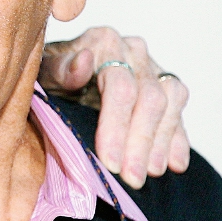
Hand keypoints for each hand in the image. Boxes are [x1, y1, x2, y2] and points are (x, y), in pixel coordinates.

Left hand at [40, 27, 189, 188]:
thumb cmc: (49, 74)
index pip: (120, 87)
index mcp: (103, 42)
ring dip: (162, 142)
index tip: (110, 162)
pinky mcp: (165, 83)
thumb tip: (84, 63)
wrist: (58, 70)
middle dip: (140, 143)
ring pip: (171, 102)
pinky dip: (178, 138)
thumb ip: (60, 68)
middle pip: (149, 99)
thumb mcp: (42, 71)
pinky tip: (174, 163)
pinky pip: (179, 108)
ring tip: (151, 173)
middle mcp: (133, 50)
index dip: (117, 127)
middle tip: (132, 179)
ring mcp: (152, 65)